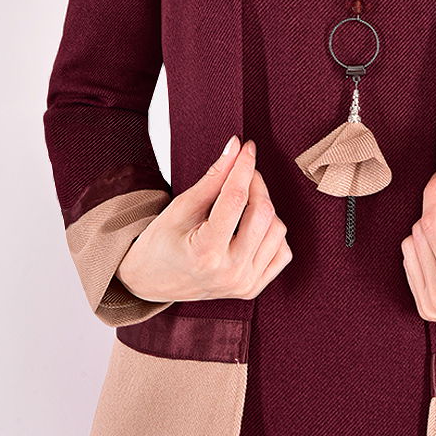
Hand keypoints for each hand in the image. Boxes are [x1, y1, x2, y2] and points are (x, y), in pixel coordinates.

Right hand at [116, 137, 291, 302]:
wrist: (153, 281)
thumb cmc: (161, 242)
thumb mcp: (182, 206)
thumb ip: (213, 178)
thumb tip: (236, 147)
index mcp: (205, 253)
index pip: (236, 199)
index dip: (243, 167)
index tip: (247, 147)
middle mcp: (229, 273)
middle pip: (262, 213)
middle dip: (256, 183)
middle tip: (242, 171)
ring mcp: (244, 284)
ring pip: (277, 229)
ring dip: (264, 207)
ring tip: (242, 202)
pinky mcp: (253, 289)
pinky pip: (282, 252)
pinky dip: (272, 232)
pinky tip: (252, 225)